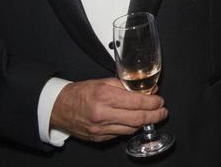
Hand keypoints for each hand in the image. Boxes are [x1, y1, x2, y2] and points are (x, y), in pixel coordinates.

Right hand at [50, 78, 166, 141]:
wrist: (58, 108)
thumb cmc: (80, 93)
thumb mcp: (103, 82)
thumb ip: (126, 86)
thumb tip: (148, 90)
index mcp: (104, 97)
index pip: (137, 102)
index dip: (153, 103)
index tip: (160, 101)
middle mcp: (102, 115)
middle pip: (137, 119)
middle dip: (155, 116)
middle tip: (163, 112)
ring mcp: (100, 129)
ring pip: (130, 129)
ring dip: (144, 123)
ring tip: (152, 116)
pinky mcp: (98, 138)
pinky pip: (120, 134)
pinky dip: (130, 128)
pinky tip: (135, 122)